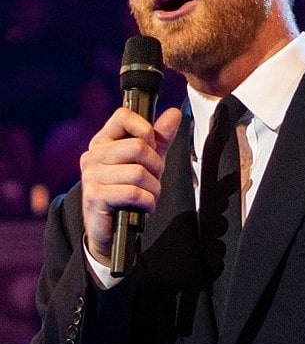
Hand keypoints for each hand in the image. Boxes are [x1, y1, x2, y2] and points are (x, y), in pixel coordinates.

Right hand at [80, 106, 181, 266]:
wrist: (111, 229)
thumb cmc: (128, 192)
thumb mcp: (147, 162)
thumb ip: (159, 138)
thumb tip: (174, 113)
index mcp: (103, 141)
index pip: (124, 116)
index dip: (146, 130)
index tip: (150, 148)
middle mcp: (93, 155)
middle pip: (138, 146)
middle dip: (155, 167)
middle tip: (152, 179)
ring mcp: (91, 176)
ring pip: (138, 172)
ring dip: (153, 189)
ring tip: (147, 196)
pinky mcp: (95, 196)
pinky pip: (133, 193)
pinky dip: (147, 202)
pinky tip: (143, 207)